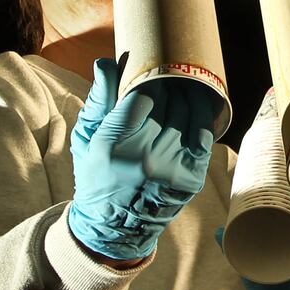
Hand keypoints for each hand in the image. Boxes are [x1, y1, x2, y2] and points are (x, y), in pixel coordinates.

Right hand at [68, 54, 217, 260]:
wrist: (113, 228)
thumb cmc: (96, 174)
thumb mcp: (85, 136)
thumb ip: (100, 98)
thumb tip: (108, 62)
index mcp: (113, 143)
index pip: (142, 92)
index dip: (148, 75)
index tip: (149, 67)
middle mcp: (146, 156)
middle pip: (168, 99)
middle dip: (168, 81)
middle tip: (167, 71)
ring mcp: (172, 168)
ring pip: (189, 112)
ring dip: (186, 93)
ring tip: (181, 83)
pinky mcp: (191, 177)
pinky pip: (204, 133)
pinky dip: (202, 114)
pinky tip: (196, 102)